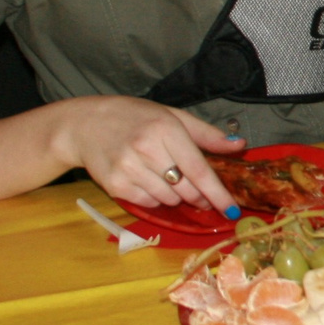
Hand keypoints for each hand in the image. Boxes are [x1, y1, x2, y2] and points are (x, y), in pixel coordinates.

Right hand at [56, 97, 244, 214]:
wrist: (85, 125)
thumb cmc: (134, 118)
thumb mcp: (172, 115)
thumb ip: (206, 134)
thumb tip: (239, 145)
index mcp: (165, 128)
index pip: (198, 169)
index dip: (217, 192)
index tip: (232, 209)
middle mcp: (146, 149)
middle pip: (186, 188)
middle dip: (199, 196)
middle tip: (200, 194)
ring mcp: (128, 169)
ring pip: (168, 199)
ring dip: (175, 196)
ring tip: (165, 177)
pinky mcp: (115, 186)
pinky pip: (149, 203)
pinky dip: (155, 198)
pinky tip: (147, 180)